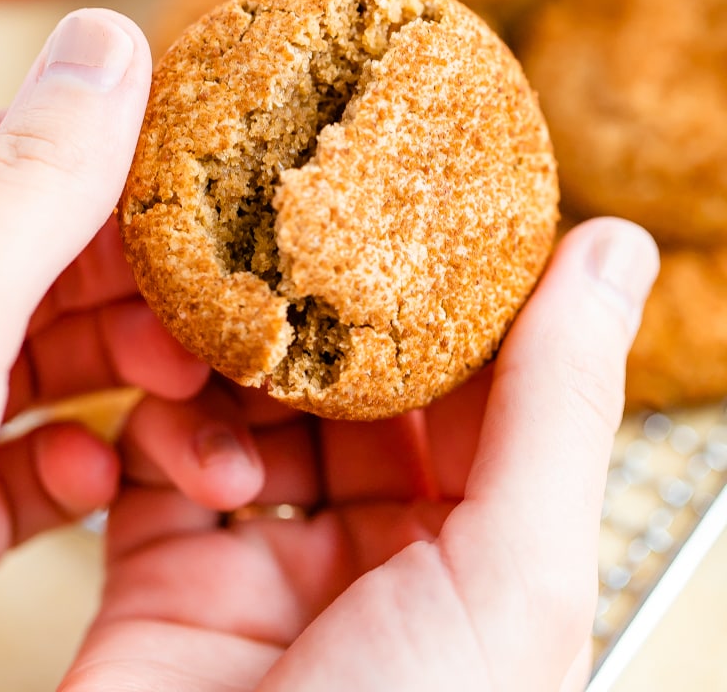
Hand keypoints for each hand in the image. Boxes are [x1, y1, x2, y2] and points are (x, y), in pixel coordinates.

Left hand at [0, 10, 263, 690]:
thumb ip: (29, 189)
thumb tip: (111, 38)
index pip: (0, 156)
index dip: (111, 159)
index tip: (210, 176)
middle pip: (40, 264)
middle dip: (135, 287)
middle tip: (210, 310)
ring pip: (50, 361)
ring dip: (129, 377)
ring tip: (181, 395)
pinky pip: (33, 463)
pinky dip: (85, 462)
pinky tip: (101, 475)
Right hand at [59, 218, 658, 691]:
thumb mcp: (511, 578)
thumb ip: (558, 404)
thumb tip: (616, 251)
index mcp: (482, 564)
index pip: (484, 393)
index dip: (462, 297)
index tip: (430, 202)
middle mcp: (381, 564)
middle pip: (361, 395)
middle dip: (333, 319)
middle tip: (311, 228)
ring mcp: (270, 570)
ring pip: (258, 411)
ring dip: (242, 368)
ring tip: (236, 332)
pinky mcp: (167, 579)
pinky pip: (165, 460)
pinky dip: (169, 428)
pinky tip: (181, 433)